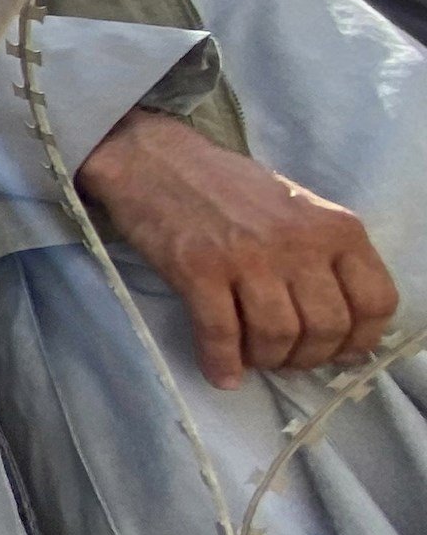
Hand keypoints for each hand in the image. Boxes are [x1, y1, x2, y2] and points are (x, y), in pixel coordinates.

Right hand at [77, 110, 398, 386]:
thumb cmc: (230, 189)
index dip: (360, 340)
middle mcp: (300, 242)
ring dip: (266, 360)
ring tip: (254, 359)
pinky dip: (222, 363)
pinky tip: (221, 373)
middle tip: (286, 357)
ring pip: (277, 336)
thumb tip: (337, 322)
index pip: (376, 301)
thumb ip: (324, 255)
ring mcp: (248, 256)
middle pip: (326, 328)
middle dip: (307, 357)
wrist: (158, 162)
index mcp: (336, 227)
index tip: (338, 351)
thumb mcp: (301, 210)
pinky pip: (221, 334)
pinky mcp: (199, 269)